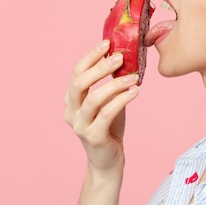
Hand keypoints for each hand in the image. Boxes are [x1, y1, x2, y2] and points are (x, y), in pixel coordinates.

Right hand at [64, 40, 139, 172]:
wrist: (108, 160)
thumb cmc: (108, 127)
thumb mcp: (107, 101)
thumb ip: (109, 83)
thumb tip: (124, 57)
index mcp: (71, 99)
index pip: (76, 72)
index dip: (90, 56)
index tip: (107, 43)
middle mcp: (70, 111)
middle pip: (79, 82)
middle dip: (99, 66)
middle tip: (119, 57)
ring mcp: (79, 125)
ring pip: (94, 98)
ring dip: (115, 84)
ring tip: (133, 77)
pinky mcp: (93, 136)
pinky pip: (107, 113)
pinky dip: (122, 100)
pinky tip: (135, 92)